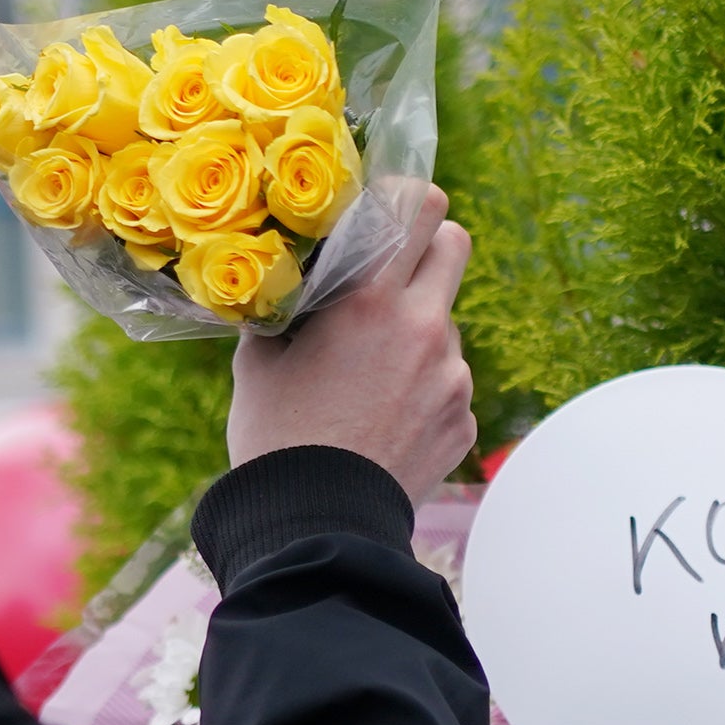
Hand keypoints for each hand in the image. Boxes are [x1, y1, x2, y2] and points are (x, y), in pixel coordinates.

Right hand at [227, 186, 477, 503]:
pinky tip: (381, 418)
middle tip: (390, 273)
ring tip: (368, 376)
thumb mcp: (261, 358)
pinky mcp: (463, 420)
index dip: (408, 198)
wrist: (314, 526)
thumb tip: (288, 277)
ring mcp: (452, 377)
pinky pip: (449, 382)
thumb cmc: (275, 437)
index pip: (424, 207)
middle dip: (427, 249)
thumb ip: (288, 306)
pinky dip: (422, 388)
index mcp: (373, 301)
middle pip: (455, 247)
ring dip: (417, 330)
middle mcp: (425, 329)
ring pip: (446, 322)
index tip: (387, 208)